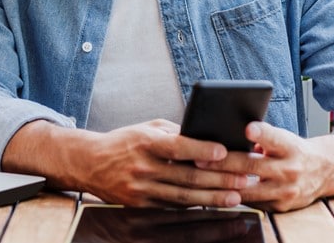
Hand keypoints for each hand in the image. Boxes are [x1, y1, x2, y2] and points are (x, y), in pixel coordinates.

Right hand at [76, 119, 250, 206]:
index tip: (224, 151)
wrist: (89, 163)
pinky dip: (195, 204)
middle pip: (187, 175)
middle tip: (244, 178)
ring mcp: (140, 188)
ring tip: (237, 196)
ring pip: (184, 195)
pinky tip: (213, 202)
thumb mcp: (146, 128)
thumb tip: (207, 138)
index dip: (202, 150)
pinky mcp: (139, 204)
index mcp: (145, 142)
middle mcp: (142, 166)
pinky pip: (173, 205)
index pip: (178, 146)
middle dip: (220, 178)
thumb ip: (174, 133)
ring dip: (214, 196)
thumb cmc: (124, 142)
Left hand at [196, 121, 333, 211]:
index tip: (248, 128)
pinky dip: (233, 197)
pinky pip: (252, 204)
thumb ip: (262, 137)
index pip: (275, 138)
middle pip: (253, 166)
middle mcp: (291, 169)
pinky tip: (215, 191)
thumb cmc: (293, 150)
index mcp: (291, 147)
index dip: (261, 133)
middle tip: (200, 159)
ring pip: (249, 190)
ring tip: (201, 177)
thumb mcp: (283, 138)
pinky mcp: (281, 207)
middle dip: (225, 163)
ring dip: (223, 184)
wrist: (323, 171)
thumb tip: (231, 132)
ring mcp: (286, 191)